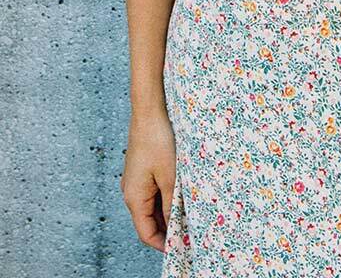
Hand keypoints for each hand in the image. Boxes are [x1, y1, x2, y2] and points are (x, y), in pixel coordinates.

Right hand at [120, 107, 176, 252]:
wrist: (149, 112)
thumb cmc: (158, 141)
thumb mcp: (170, 176)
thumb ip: (171, 204)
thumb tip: (174, 227)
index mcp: (134, 198)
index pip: (146, 233)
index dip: (163, 244)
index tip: (181, 248)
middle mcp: (130, 192)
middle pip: (147, 222)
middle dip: (166, 230)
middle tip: (189, 234)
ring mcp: (134, 181)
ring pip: (150, 207)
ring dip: (166, 214)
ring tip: (188, 217)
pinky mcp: (141, 171)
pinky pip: (152, 193)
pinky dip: (164, 199)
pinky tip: (180, 197)